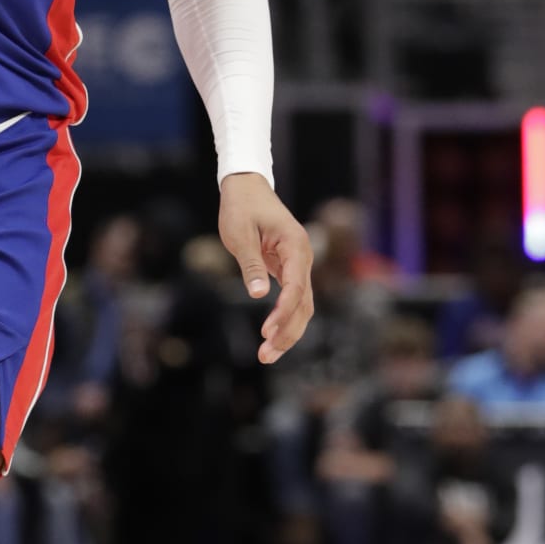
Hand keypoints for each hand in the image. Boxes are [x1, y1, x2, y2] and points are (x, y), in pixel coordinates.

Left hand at [218, 174, 314, 364]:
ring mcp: (299, 264)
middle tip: (266, 355)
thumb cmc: (241, 207)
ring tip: (267, 354)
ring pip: (302, 305)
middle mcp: (303, 257)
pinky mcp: (289, 269)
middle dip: (287, 333)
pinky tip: (272, 336)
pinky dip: (284, 319)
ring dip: (288, 331)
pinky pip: (293, 299)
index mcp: (296, 246)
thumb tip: (259, 294)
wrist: (247, 188)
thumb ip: (251, 264)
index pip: (295, 287)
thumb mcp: (239, 234)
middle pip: (304, 304)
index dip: (283, 313)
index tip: (266, 332)